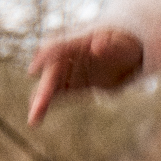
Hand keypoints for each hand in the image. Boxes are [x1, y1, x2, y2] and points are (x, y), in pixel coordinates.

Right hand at [27, 27, 143, 126]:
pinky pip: (56, 94)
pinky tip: (37, 117)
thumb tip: (96, 47)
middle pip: (51, 71)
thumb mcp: (121, 43)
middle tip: (37, 105)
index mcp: (77, 41)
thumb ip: (109, 45)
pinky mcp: (72, 84)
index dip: (45, 57)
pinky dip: (46, 104)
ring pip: (49, 84)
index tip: (35, 70)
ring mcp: (68, 70)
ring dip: (40, 100)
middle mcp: (67, 56)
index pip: (57, 47)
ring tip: (33, 119)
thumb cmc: (124, 44)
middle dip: (44, 88)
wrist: (127, 54)